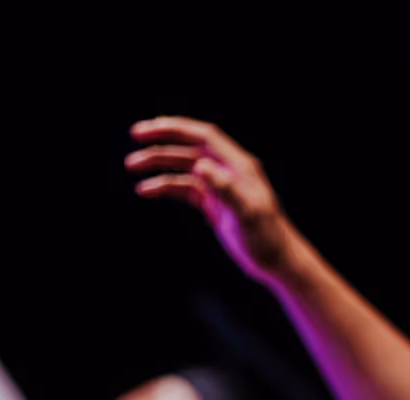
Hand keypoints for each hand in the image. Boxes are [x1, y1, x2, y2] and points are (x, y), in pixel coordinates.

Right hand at [127, 117, 299, 286]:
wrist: (277, 262)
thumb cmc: (267, 238)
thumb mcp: (247, 213)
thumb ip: (225, 188)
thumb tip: (200, 165)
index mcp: (238, 165)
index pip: (204, 136)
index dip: (177, 128)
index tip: (150, 129)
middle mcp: (228, 171)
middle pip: (190, 147)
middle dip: (162, 140)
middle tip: (135, 138)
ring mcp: (219, 187)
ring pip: (183, 168)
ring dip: (158, 166)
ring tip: (133, 168)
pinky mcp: (213, 205)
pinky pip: (184, 190)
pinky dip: (165, 188)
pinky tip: (146, 191)